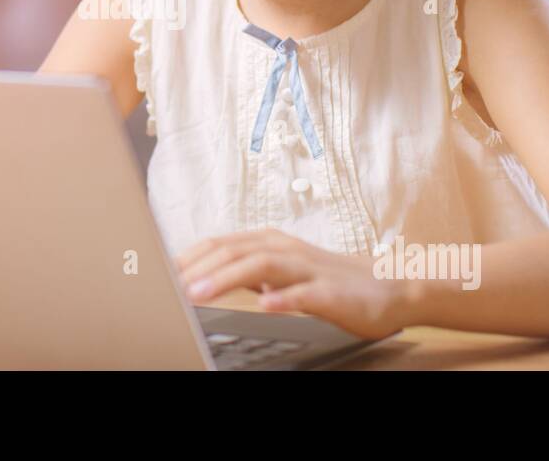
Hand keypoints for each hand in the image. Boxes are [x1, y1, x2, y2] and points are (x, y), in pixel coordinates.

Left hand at [174, 229, 415, 340]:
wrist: (391, 286)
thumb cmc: (330, 281)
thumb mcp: (282, 272)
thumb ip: (247, 270)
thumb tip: (200, 277)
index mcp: (271, 243)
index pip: (220, 244)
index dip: (187, 256)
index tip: (156, 271)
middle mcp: (286, 249)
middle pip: (234, 250)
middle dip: (196, 267)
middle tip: (165, 285)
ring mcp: (309, 269)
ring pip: (262, 265)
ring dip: (226, 278)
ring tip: (197, 294)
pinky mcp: (332, 292)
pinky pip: (304, 293)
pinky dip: (282, 297)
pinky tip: (264, 304)